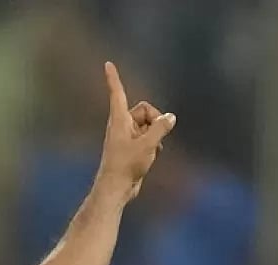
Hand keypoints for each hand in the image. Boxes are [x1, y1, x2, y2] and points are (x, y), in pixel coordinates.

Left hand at [97, 62, 175, 201]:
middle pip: (145, 110)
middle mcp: (122, 125)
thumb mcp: (148, 144)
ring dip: (155, 134)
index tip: (107, 63)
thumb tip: (170, 117)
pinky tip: (152, 156)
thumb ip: (160, 128)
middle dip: (155, 120)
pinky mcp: (132, 147)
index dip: (113, 78)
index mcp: (119, 119)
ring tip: (151, 150)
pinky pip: (148, 137)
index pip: (117, 93)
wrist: (117, 187)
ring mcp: (127, 136)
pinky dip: (153, 143)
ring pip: (148, 125)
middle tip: (157, 136)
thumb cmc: (126, 164)